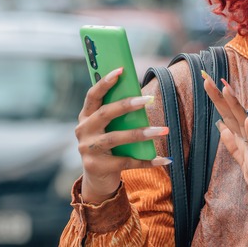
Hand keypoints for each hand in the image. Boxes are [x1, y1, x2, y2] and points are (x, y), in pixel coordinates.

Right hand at [75, 67, 171, 203]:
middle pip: (105, 114)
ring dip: (141, 133)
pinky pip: (127, 162)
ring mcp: (88, 150)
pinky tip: (165, 159)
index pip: (93, 95)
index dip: (105, 82)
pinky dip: (147, 160)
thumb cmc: (109, 146)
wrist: (98, 178)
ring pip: (116, 138)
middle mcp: (83, 131)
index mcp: (85, 116)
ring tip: (164, 130)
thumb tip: (143, 97)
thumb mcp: (109, 128)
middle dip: (127, 105)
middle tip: (149, 99)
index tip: (121, 70)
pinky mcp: (97, 167)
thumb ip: (119, 114)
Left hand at [202, 72, 247, 243]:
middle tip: (207, 78)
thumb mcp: (245, 163)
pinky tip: (247, 118)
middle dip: (219, 97)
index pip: (228, 116)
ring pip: (243, 124)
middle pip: (233, 114)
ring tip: (225, 87)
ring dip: (234, 105)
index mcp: (245, 141)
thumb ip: (233, 145)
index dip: (218, 101)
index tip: (208, 82)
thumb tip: (221, 127)